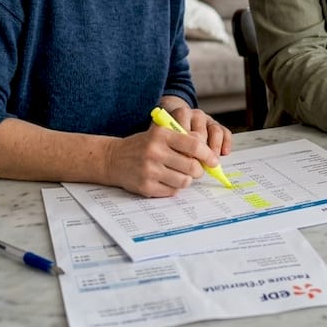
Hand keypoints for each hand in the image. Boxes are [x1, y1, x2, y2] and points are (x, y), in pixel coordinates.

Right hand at [103, 125, 221, 197]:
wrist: (113, 158)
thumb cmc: (142, 146)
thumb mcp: (159, 134)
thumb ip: (181, 140)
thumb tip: (206, 152)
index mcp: (161, 135)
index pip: (193, 145)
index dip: (208, 154)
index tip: (213, 161)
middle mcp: (155, 152)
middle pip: (192, 166)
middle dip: (198, 170)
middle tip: (195, 170)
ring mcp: (150, 170)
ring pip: (184, 181)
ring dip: (186, 180)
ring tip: (178, 174)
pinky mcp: (146, 186)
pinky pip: (172, 191)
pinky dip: (173, 187)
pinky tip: (165, 180)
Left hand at [158, 100, 233, 157]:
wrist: (177, 121)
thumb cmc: (171, 135)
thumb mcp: (168, 137)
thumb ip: (173, 145)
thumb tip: (181, 162)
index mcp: (179, 115)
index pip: (185, 131)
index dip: (186, 149)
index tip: (186, 162)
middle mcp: (195, 115)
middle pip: (200, 133)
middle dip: (200, 152)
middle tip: (199, 167)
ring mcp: (207, 119)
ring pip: (215, 132)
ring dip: (214, 149)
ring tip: (212, 163)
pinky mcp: (217, 124)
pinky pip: (225, 132)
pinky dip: (226, 144)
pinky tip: (224, 153)